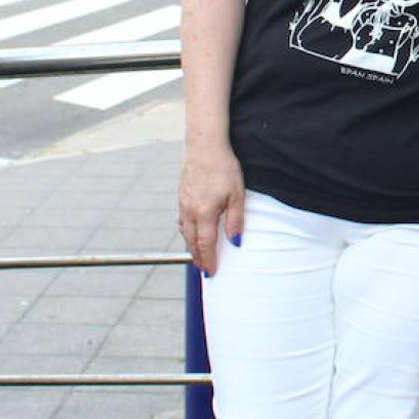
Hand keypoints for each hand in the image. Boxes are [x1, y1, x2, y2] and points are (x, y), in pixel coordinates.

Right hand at [178, 145, 245, 274]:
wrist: (205, 147)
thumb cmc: (223, 168)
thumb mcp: (237, 195)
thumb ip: (236, 220)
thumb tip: (236, 242)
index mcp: (204, 213)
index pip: (206, 244)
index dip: (209, 260)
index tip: (212, 272)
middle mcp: (190, 211)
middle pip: (192, 242)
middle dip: (198, 258)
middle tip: (203, 270)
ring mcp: (183, 203)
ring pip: (185, 231)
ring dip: (191, 246)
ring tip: (198, 255)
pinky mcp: (182, 195)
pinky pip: (182, 220)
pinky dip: (187, 231)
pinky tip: (192, 232)